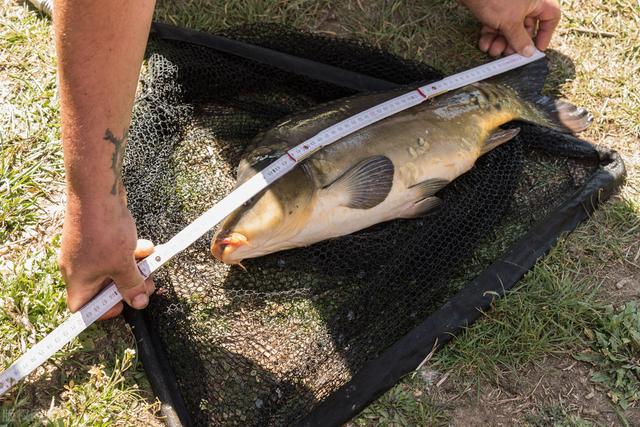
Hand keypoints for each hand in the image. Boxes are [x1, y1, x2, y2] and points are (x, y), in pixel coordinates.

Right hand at [59, 195, 154, 318]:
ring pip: (114, 268)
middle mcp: (78, 267)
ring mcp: (88, 251)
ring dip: (135, 267)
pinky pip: (116, 252)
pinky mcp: (98, 237)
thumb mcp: (123, 265)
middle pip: (104, 288)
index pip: (83, 308)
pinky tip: (146, 246)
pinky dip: (132, 251)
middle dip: (129, 285)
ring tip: (150, 261)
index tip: (125, 303)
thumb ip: (131, 286)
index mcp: (77, 280)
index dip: (104, 310)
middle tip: (148, 281)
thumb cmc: (104, 231)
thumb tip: (139, 303)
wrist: (98, 193)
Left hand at [461, 0, 560, 56]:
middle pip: (526, 26)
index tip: (537, 49)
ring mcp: (509, 4)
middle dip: (515, 42)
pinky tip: (484, 44)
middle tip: (508, 53)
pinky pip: (496, 24)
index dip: (545, 34)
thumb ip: (520, 39)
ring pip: (509, 28)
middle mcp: (525, 1)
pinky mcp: (493, 7)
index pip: (551, 17)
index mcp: (537, 0)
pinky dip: (490, 35)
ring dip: (500, 42)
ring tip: (493, 50)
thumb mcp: (510, 22)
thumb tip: (528, 52)